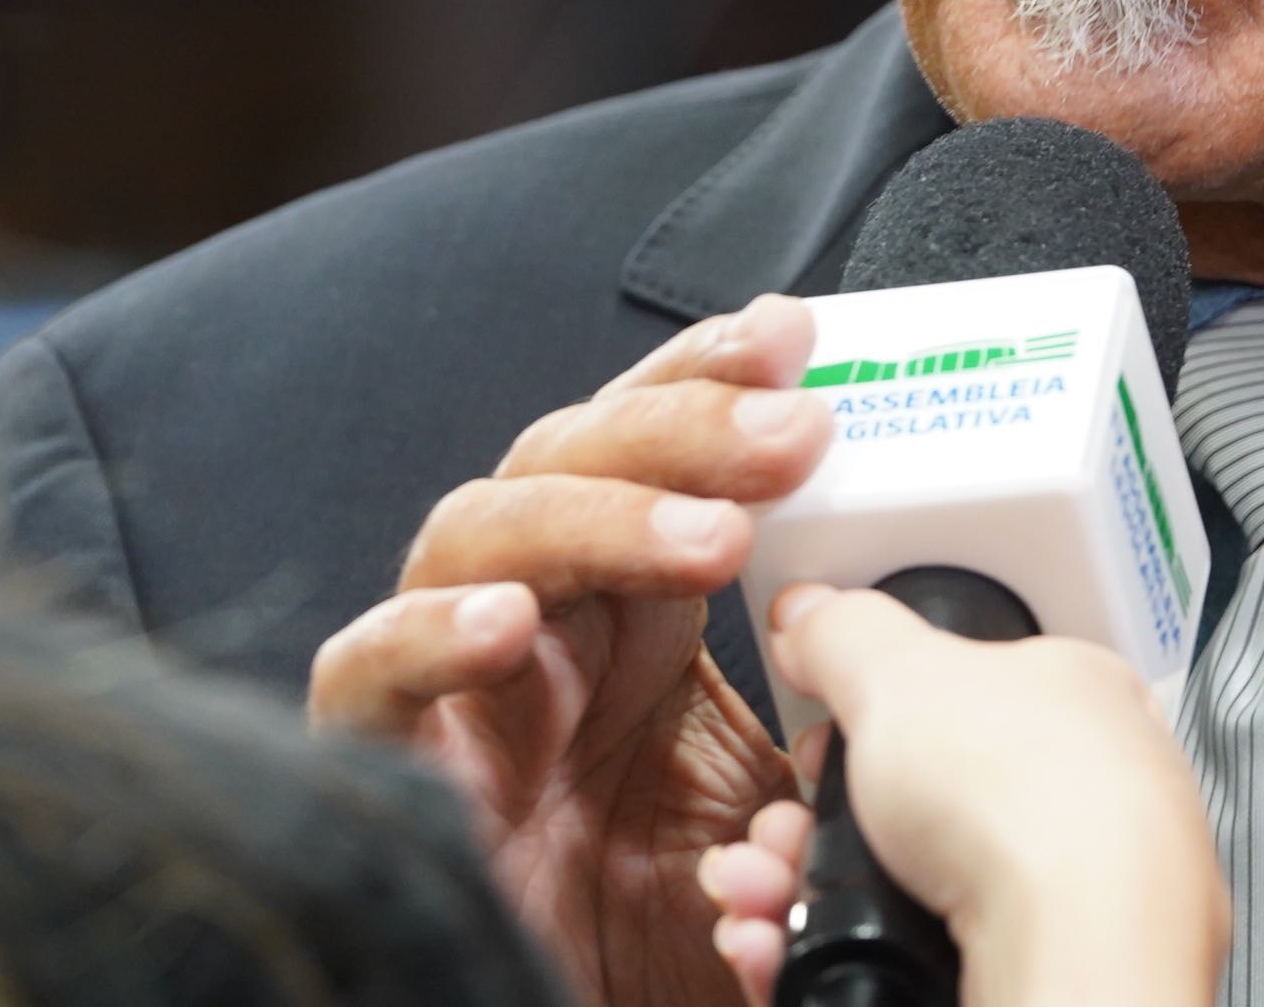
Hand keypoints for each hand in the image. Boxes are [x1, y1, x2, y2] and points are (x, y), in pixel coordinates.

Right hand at [310, 295, 835, 1006]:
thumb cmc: (669, 920)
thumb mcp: (778, 801)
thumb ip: (824, 704)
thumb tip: (897, 626)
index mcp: (627, 604)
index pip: (652, 445)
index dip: (711, 377)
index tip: (799, 342)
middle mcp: (533, 615)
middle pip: (572, 457)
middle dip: (681, 426)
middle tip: (794, 435)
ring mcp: (448, 679)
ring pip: (474, 528)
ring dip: (593, 517)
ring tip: (708, 539)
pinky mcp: (376, 762)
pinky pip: (365, 673)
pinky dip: (428, 635)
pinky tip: (509, 623)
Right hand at [702, 585, 1227, 1006]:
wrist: (1078, 946)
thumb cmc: (1033, 801)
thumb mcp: (904, 672)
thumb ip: (848, 633)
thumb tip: (813, 613)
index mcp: (1078, 698)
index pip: (968, 686)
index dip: (875, 709)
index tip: (819, 732)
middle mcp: (1084, 792)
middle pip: (921, 797)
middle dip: (816, 818)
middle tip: (780, 828)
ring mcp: (1063, 888)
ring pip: (904, 882)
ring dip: (801, 884)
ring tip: (759, 891)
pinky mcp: (1033, 962)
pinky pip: (909, 951)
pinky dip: (833, 945)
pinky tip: (781, 941)